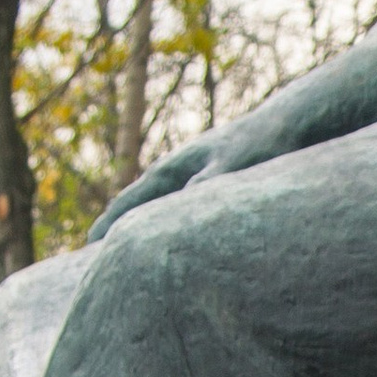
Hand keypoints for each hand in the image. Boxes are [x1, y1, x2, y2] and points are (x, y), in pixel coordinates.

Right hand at [91, 95, 306, 239]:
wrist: (287, 122)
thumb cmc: (261, 146)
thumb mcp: (231, 170)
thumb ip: (204, 188)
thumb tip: (174, 212)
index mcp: (171, 170)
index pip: (128, 203)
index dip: (108, 227)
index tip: (89, 249)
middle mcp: (175, 168)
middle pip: (133, 202)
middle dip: (113, 226)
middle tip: (91, 254)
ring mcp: (189, 170)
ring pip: (152, 201)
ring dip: (135, 221)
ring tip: (120, 245)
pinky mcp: (207, 175)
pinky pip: (172, 202)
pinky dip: (159, 217)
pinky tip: (166, 230)